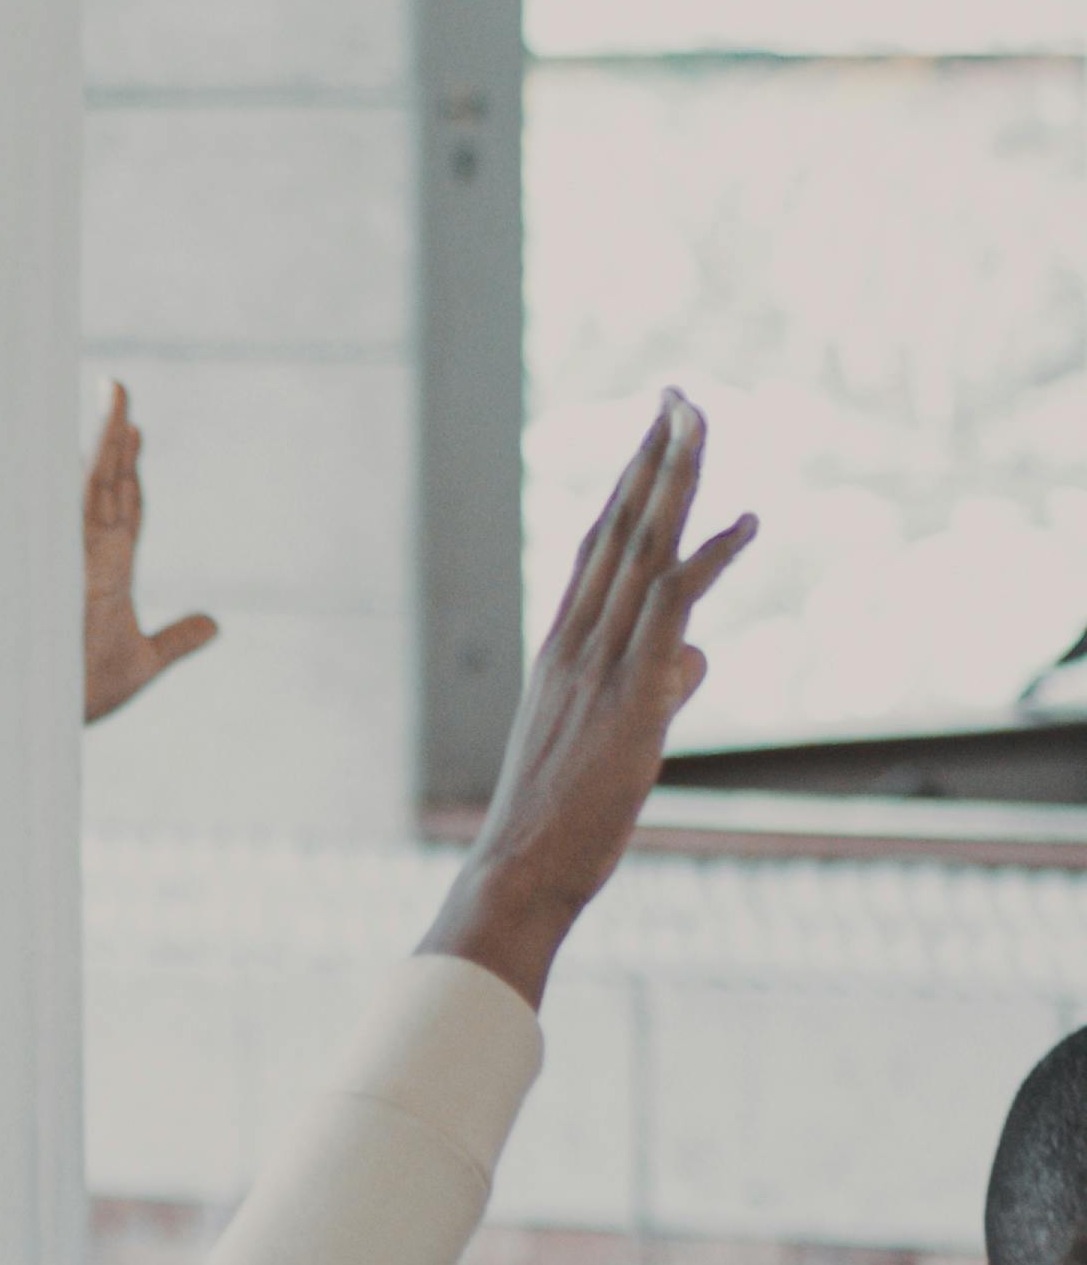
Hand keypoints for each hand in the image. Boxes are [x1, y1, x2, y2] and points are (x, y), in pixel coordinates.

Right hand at [81, 385, 218, 724]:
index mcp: (108, 572)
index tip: (135, 432)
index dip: (130, 471)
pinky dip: (87, 470)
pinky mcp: (65, 562)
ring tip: (116, 393)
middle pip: (105, 483)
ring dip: (106, 437)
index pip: (124, 509)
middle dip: (115, 437)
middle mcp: (89, 555)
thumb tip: (214, 626)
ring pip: (92, 483)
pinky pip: (77, 505)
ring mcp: (75, 555)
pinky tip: (96, 438)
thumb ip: (178, 640)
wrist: (47, 714)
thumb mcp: (144, 663)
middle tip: (118, 387)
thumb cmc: (83, 693)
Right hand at [423, 394, 755, 1008]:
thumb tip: (700, 656)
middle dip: (652, 456)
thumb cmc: (559, 823)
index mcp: (561, 650)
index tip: (653, 435)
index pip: (598, 548)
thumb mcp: (611, 742)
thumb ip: (659, 687)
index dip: (628, 487)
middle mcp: (575, 643)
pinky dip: (710, 560)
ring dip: (675, 480)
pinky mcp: (630, 696)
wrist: (517, 870)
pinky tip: (747, 521)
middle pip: (619, 528)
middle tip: (679, 394)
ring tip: (702, 419)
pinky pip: (672, 610)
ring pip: (642, 552)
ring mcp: (600, 665)